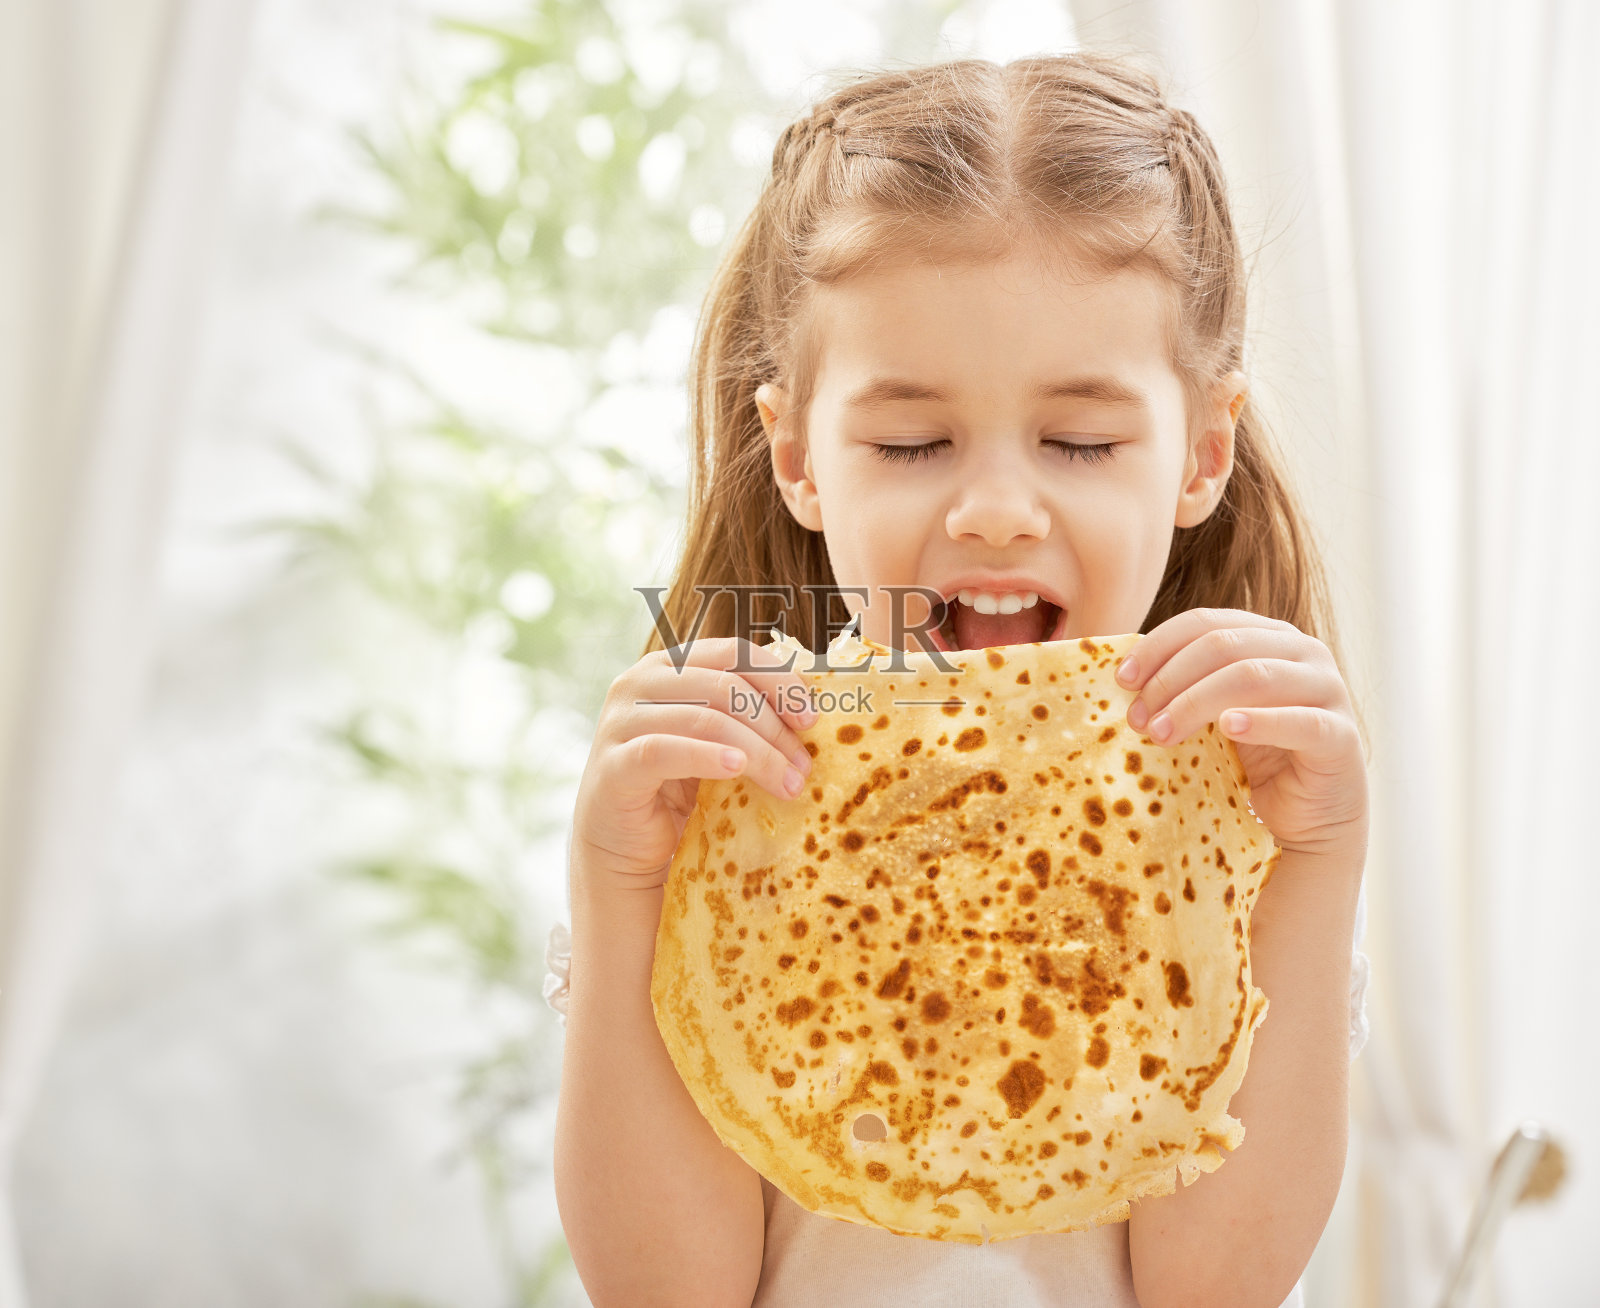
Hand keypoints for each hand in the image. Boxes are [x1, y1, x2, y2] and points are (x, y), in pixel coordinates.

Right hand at [572, 637, 818, 892]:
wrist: (626, 850)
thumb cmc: (678, 793)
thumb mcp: (716, 744)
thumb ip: (744, 717)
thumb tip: (811, 710)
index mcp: (668, 666)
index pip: (732, 653)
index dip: (778, 679)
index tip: (811, 718)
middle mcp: (638, 683)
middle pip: (724, 686)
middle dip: (773, 725)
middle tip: (804, 765)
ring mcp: (620, 722)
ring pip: (704, 718)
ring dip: (757, 751)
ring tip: (787, 784)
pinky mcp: (613, 765)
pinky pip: (664, 750)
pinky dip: (706, 756)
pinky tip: (736, 768)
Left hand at [1115, 608, 1368, 861]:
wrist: (1308, 818)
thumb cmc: (1254, 761)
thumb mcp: (1212, 715)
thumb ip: (1184, 686)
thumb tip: (1121, 675)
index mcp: (1269, 636)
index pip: (1205, 623)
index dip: (1158, 646)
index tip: (1121, 680)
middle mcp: (1303, 653)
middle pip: (1223, 646)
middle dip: (1170, 680)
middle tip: (1136, 718)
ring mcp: (1328, 690)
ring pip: (1253, 676)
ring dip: (1196, 702)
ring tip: (1161, 732)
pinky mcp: (1341, 735)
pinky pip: (1300, 722)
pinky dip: (1261, 721)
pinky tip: (1227, 728)